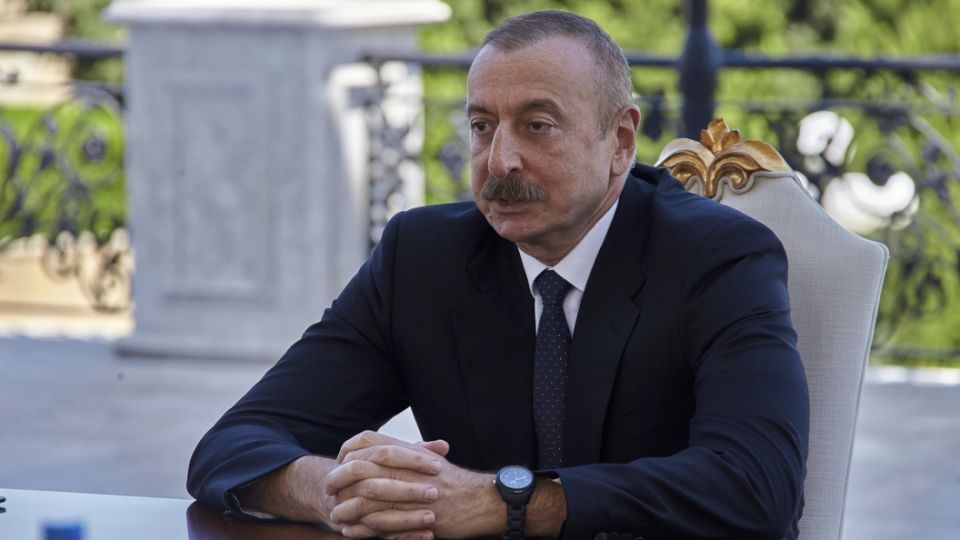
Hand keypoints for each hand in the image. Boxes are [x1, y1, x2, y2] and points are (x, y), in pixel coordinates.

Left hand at [329, 431, 502, 538]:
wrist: (479, 501)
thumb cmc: (455, 483)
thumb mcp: (431, 460)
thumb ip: (409, 452)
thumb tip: (386, 450)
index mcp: (407, 450)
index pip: (368, 440)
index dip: (349, 450)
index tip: (340, 461)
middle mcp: (405, 466)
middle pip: (359, 466)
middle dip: (338, 477)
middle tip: (328, 487)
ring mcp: (407, 490)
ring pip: (364, 495)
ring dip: (345, 505)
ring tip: (335, 513)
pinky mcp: (410, 515)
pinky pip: (377, 521)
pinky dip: (360, 526)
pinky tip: (350, 530)